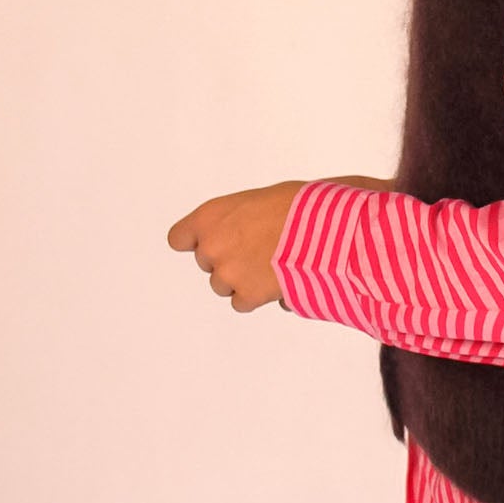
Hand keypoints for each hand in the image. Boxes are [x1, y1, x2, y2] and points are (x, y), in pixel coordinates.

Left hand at [166, 180, 305, 313]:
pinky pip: (241, 303)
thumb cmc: (300, 206)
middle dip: (228, 259)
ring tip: (272, 265)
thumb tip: (243, 234)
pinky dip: (257, 296)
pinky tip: (277, 280)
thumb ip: (238, 219)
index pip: (179, 238)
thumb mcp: (260, 200)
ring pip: (223, 286)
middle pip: (206, 263)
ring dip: (242, 280)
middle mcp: (211, 246)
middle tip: (258, 251)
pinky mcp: (246, 295)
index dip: (196, 241)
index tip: (210, 242)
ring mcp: (227, 273)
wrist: (324, 229)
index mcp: (210, 216)